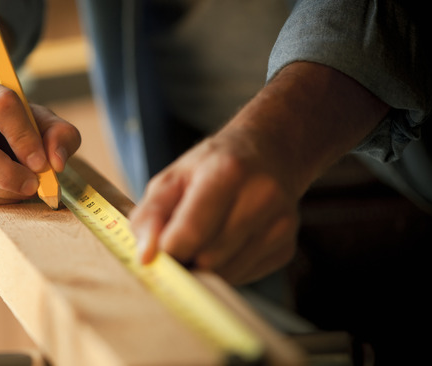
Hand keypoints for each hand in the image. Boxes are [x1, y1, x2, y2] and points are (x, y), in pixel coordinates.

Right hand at [0, 74, 80, 204]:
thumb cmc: (15, 122)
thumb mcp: (42, 119)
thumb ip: (60, 134)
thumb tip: (56, 163)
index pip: (0, 107)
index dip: (24, 137)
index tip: (42, 162)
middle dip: (7, 173)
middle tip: (34, 184)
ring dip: (8, 190)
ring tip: (26, 183)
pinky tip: (9, 188)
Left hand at [129, 130, 299, 285]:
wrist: (269, 153)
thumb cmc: (211, 167)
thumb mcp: (172, 178)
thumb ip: (150, 215)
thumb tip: (145, 257)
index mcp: (227, 172)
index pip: (191, 233)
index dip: (166, 250)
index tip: (155, 251)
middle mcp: (261, 197)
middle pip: (208, 258)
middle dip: (185, 258)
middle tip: (179, 240)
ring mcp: (280, 225)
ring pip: (225, 274)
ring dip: (204, 266)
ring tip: (204, 237)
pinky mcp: (287, 248)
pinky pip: (243, 277)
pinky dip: (225, 268)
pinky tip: (227, 242)